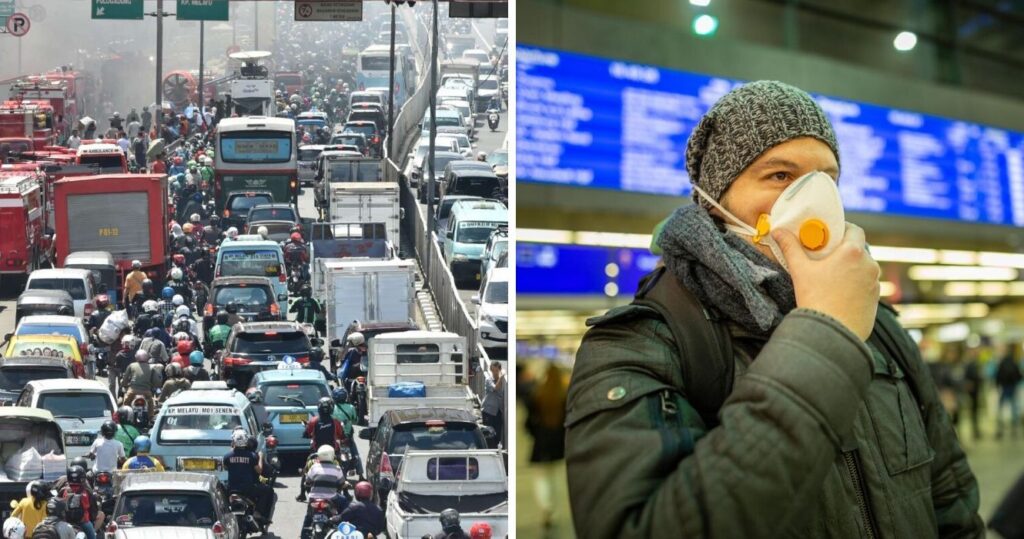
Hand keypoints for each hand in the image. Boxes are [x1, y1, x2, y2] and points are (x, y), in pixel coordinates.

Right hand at [772, 223, 879, 340]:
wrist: (832, 334)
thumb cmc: (816, 299)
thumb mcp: (800, 270)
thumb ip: (790, 247)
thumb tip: (778, 231)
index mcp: (853, 253)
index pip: (855, 230)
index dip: (843, 229)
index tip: (830, 234)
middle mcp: (869, 265)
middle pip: (859, 250)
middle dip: (844, 251)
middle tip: (826, 256)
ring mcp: (875, 284)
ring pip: (863, 269)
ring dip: (851, 268)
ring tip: (832, 277)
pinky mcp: (875, 301)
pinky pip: (866, 286)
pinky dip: (856, 285)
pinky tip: (839, 294)